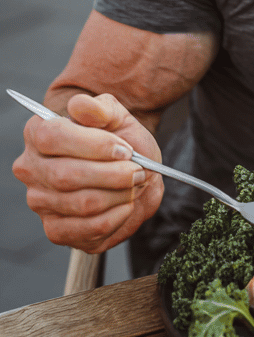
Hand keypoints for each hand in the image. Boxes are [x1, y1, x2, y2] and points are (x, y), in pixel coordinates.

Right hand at [12, 93, 163, 253]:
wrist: (131, 170)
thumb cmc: (120, 141)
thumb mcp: (117, 117)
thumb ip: (101, 107)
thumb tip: (82, 106)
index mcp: (39, 133)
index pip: (53, 137)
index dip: (94, 145)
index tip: (125, 150)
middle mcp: (31, 169)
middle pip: (67, 176)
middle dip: (114, 174)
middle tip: (139, 170)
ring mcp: (40, 202)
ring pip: (83, 204)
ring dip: (120, 194)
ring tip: (136, 183)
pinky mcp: (56, 230)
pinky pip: (90, 228)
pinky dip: (118, 216)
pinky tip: (127, 204)